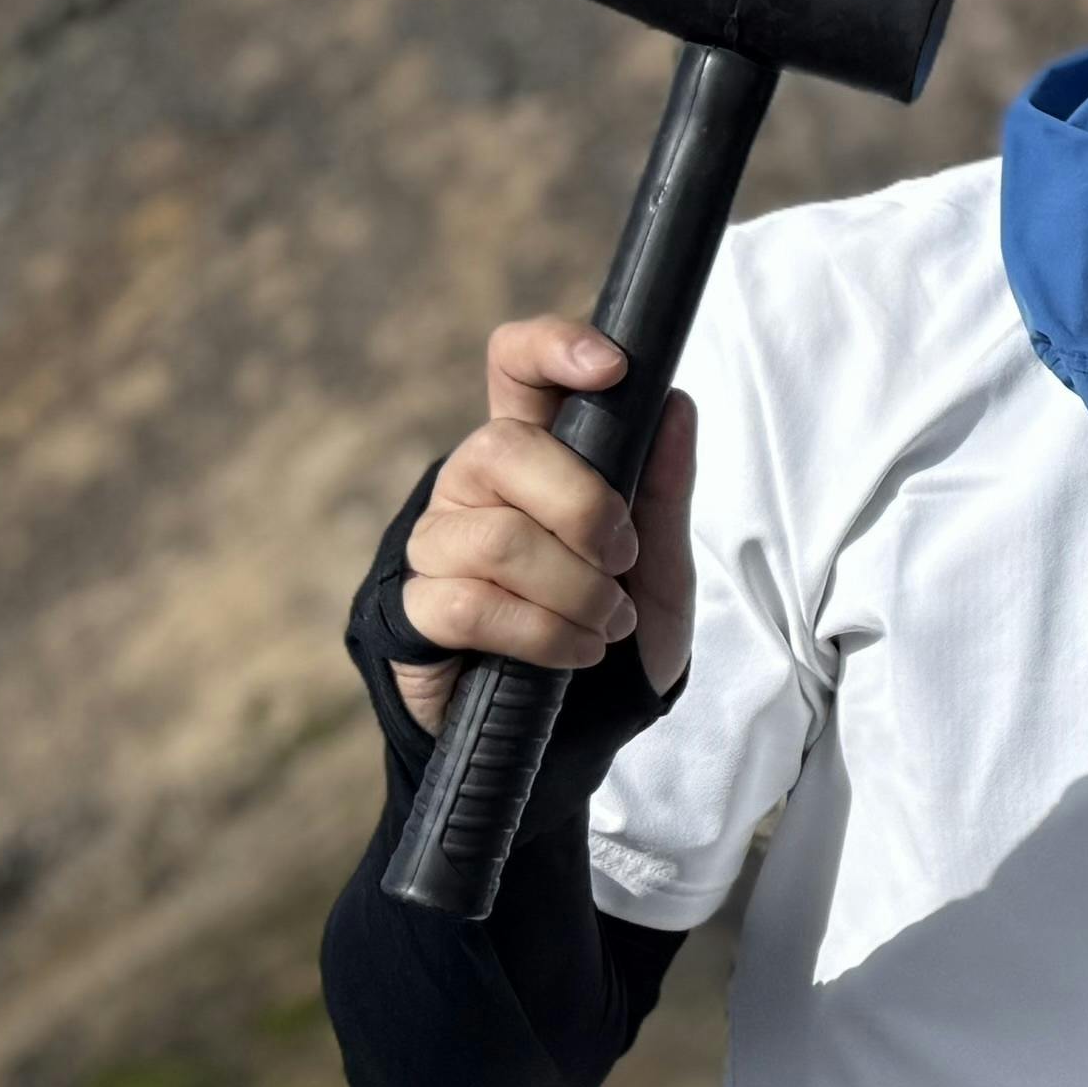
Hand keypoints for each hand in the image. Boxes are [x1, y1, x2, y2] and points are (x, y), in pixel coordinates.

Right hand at [392, 319, 696, 736]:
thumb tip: (673, 402)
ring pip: (495, 537)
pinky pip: (468, 603)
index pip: (516, 368)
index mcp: (536, 458)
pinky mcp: (414, 612)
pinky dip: (541, 632)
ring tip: (607, 625)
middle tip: (625, 562)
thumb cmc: (618, 640)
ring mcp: (436, 547)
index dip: (551, 348)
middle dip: (585, 510)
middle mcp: (474, 488)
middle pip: (503, 449)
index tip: (611, 368)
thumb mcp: (663, 570)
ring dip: (574, 590)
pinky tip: (573, 654)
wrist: (583, 739)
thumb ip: (663, 491)